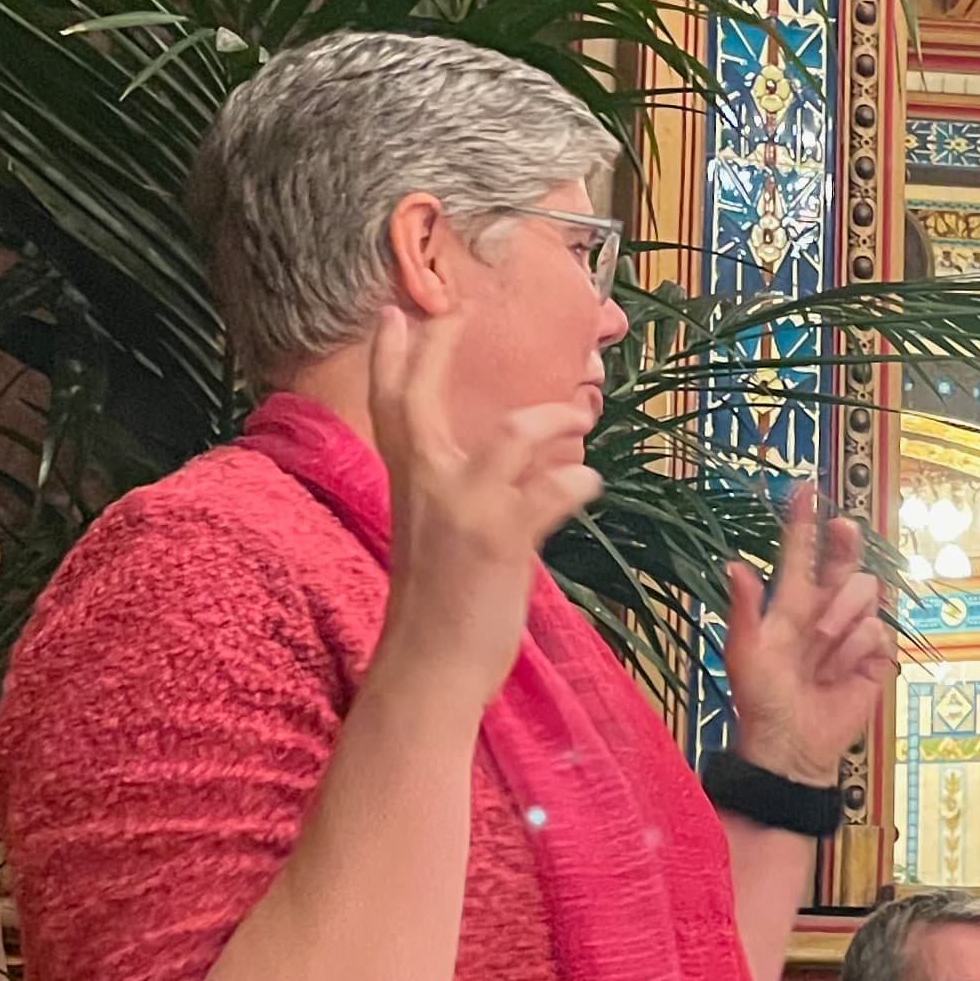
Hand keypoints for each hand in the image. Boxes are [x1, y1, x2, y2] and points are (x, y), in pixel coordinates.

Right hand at [365, 305, 600, 710]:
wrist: (430, 669)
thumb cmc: (440, 610)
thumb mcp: (438, 538)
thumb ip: (460, 495)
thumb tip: (515, 467)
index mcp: (409, 485)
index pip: (390, 406)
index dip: (392, 357)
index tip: (397, 313)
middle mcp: (426, 485)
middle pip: (423, 396)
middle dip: (440, 347)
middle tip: (460, 310)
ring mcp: (463, 508)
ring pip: (514, 432)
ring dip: (556, 419)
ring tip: (580, 415)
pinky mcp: (500, 538)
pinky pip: (555, 489)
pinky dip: (580, 481)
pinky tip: (589, 484)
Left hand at [723, 483, 894, 783]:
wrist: (792, 745)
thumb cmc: (761, 699)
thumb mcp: (744, 652)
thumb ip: (744, 608)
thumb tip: (733, 564)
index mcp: (790, 604)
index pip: (799, 553)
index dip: (802, 522)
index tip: (805, 488)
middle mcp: (824, 611)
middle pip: (845, 561)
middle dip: (845, 543)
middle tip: (843, 528)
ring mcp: (852, 632)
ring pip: (864, 594)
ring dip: (841, 620)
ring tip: (820, 654)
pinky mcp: (875, 656)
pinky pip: (878, 631)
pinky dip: (858, 650)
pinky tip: (840, 673)